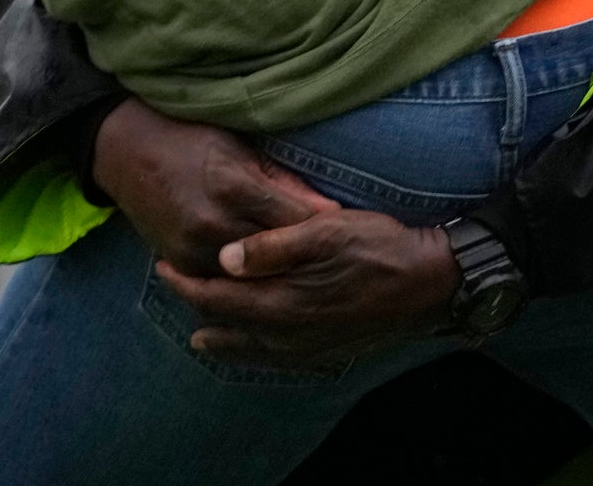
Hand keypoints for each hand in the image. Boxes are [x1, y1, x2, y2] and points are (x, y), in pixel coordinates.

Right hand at [89, 99, 335, 276]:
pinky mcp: (179, 264)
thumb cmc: (190, 137)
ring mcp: (192, 249)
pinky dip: (245, 284)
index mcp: (233, 186)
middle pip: (276, 258)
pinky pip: (221, 285)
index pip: (294, 223)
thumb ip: (283, 181)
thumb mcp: (239, 146)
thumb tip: (329, 210)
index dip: (325, 233)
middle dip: (307, 262)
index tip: (351, 238)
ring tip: (311, 281)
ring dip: (278, 279)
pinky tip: (271, 285)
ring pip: (250, 280)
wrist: (125, 151)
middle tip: (338, 268)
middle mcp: (213, 224)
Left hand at [156, 210, 460, 364]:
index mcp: (284, 301)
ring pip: (251, 350)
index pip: (218, 298)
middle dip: (197, 307)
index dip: (187, 283)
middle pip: (228, 326)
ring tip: (200, 337)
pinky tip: (255, 349)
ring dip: (223, 340)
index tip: (162, 264)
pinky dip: (255, 355)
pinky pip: (278, 360)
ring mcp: (309, 346)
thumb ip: (272, 246)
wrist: (430, 282)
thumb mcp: (324, 231)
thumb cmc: (379, 246)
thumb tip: (225, 258)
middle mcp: (291, 333)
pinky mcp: (327, 349)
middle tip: (174, 286)